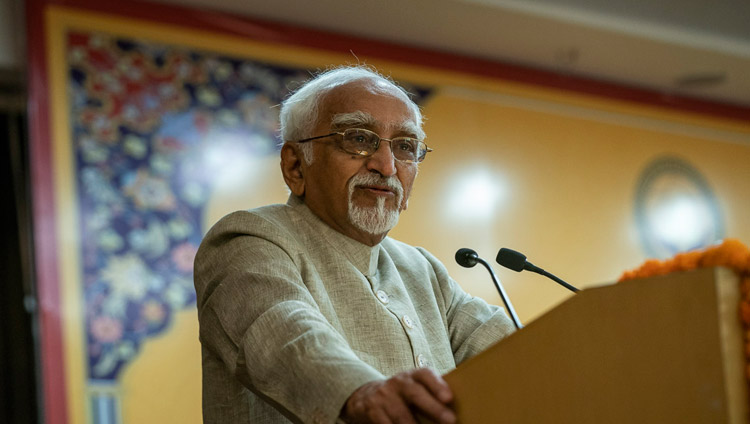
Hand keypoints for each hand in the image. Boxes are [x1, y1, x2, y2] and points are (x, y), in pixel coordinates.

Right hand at [341, 368, 455, 423]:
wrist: (366, 396)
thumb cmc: (402, 396)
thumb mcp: (414, 389)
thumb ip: (431, 396)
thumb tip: (455, 412)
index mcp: (412, 376)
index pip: (425, 375)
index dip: (437, 385)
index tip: (449, 398)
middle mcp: (398, 383)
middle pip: (415, 393)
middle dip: (433, 408)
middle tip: (450, 420)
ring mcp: (383, 396)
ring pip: (401, 416)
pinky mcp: (372, 411)